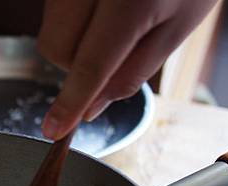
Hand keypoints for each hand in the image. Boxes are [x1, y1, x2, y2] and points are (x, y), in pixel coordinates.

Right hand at [38, 0, 217, 138]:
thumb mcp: (176, 30)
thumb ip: (131, 74)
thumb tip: (91, 107)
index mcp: (130, 1)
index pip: (90, 65)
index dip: (71, 103)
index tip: (55, 130)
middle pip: (55, 48)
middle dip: (74, 66)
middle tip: (110, 55)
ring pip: (51, 30)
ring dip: (74, 43)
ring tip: (111, 22)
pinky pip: (55, 12)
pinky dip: (74, 23)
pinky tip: (101, 11)